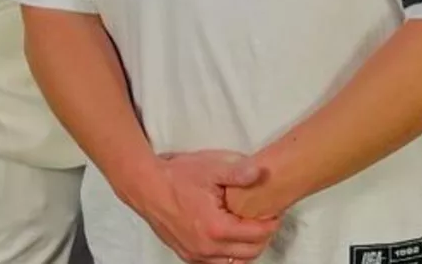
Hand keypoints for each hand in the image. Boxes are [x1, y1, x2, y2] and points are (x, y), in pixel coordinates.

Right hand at [131, 151, 280, 263]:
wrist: (146, 186)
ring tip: (250, 228)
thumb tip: (261, 173)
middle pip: (250, 253)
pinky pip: (216, 263)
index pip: (257, 235)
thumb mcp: (212, 168)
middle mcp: (206, 248)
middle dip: (263, 237)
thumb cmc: (176, 177)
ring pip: (234, 263)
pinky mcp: (187, 254)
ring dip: (247, 249)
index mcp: (216, 228)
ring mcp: (195, 254)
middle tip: (265, 219)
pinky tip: (230, 237)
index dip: (271, 223)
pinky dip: (229, 255)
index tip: (274, 212)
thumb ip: (240, 172)